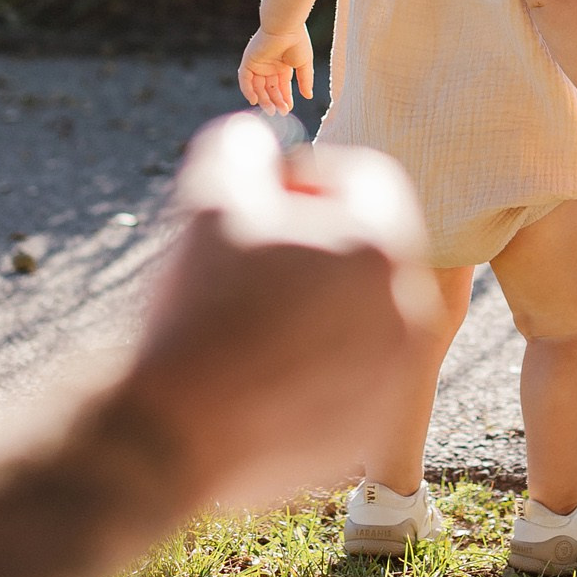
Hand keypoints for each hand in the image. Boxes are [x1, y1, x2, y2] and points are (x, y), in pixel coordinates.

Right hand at [120, 113, 435, 507]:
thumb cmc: (194, 309)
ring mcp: (393, 375)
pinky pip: (349, 367)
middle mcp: (407, 309)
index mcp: (381, 245)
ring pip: (360, 308)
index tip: (258, 201)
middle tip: (251, 258)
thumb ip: (244, 144)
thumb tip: (260, 139)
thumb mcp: (209, 195)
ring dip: (313, 298)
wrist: (169, 437)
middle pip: (368, 244)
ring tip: (247, 315)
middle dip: (314, 239)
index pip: (362, 178)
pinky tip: (253, 366)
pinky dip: (313, 357)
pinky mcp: (368, 425)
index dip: (305, 177)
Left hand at [237, 24, 314, 111]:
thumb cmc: (297, 42)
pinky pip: (245, 79)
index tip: (288, 109)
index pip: (281, 86)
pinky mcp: (249, 61)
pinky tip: (254, 101)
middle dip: (275, 101)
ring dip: (263, 99)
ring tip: (271, 110)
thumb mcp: (304, 64)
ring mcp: (258, 64)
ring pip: (257, 87)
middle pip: (269, 89)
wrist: (286, 27)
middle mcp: (269, 65)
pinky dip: (248, 90)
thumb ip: (305, 81)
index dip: (284, 98)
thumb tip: (308, 96)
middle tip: (280, 112)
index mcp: (282, 65)